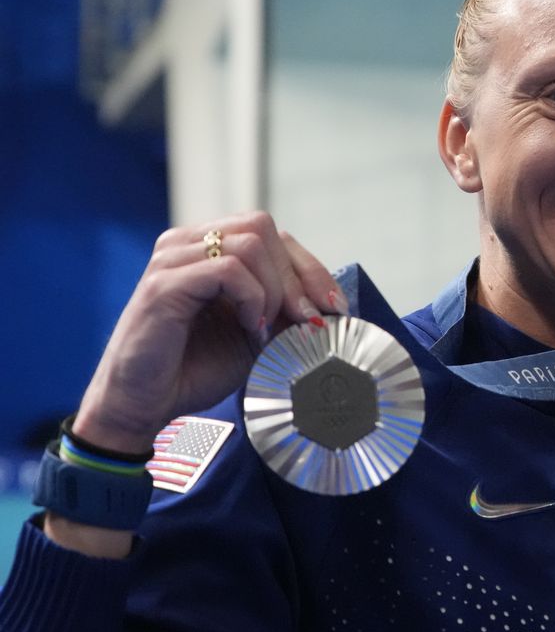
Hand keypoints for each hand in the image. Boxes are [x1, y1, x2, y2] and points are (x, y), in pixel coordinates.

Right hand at [71, 211, 346, 453]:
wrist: (143, 405)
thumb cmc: (195, 369)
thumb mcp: (257, 334)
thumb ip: (286, 310)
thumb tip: (330, 302)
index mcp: (208, 247)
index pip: (271, 234)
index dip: (309, 268)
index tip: (334, 307)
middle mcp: (187, 243)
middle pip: (263, 227)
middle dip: (298, 276)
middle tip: (308, 322)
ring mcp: (172, 259)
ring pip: (250, 243)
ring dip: (274, 289)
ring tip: (265, 329)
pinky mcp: (164, 283)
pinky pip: (228, 269)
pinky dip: (252, 299)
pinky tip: (249, 330)